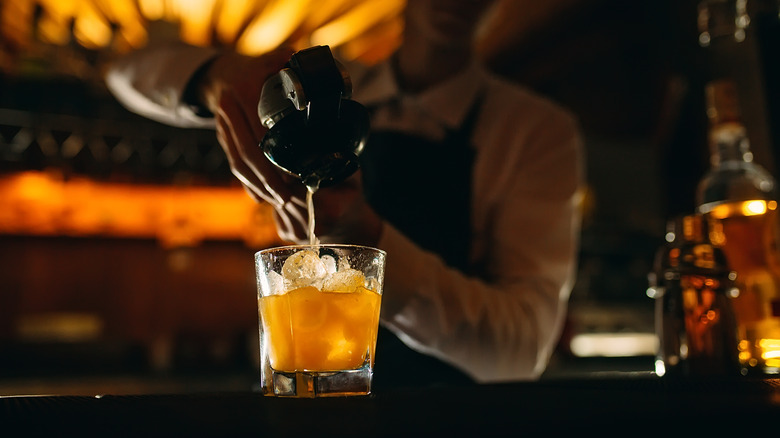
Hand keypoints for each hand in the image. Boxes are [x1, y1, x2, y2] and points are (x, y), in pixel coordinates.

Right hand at [198, 49, 382, 245]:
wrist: (225, 73)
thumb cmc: (262, 68)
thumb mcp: (281, 61)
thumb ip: (302, 70)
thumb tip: (333, 84)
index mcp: (246, 89)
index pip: (261, 130)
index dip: (278, 155)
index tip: (297, 172)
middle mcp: (230, 108)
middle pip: (248, 152)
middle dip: (269, 179)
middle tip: (289, 196)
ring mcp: (222, 126)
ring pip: (238, 162)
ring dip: (259, 186)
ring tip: (280, 201)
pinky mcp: (221, 139)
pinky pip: (233, 165)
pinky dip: (248, 184)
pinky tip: (262, 197)